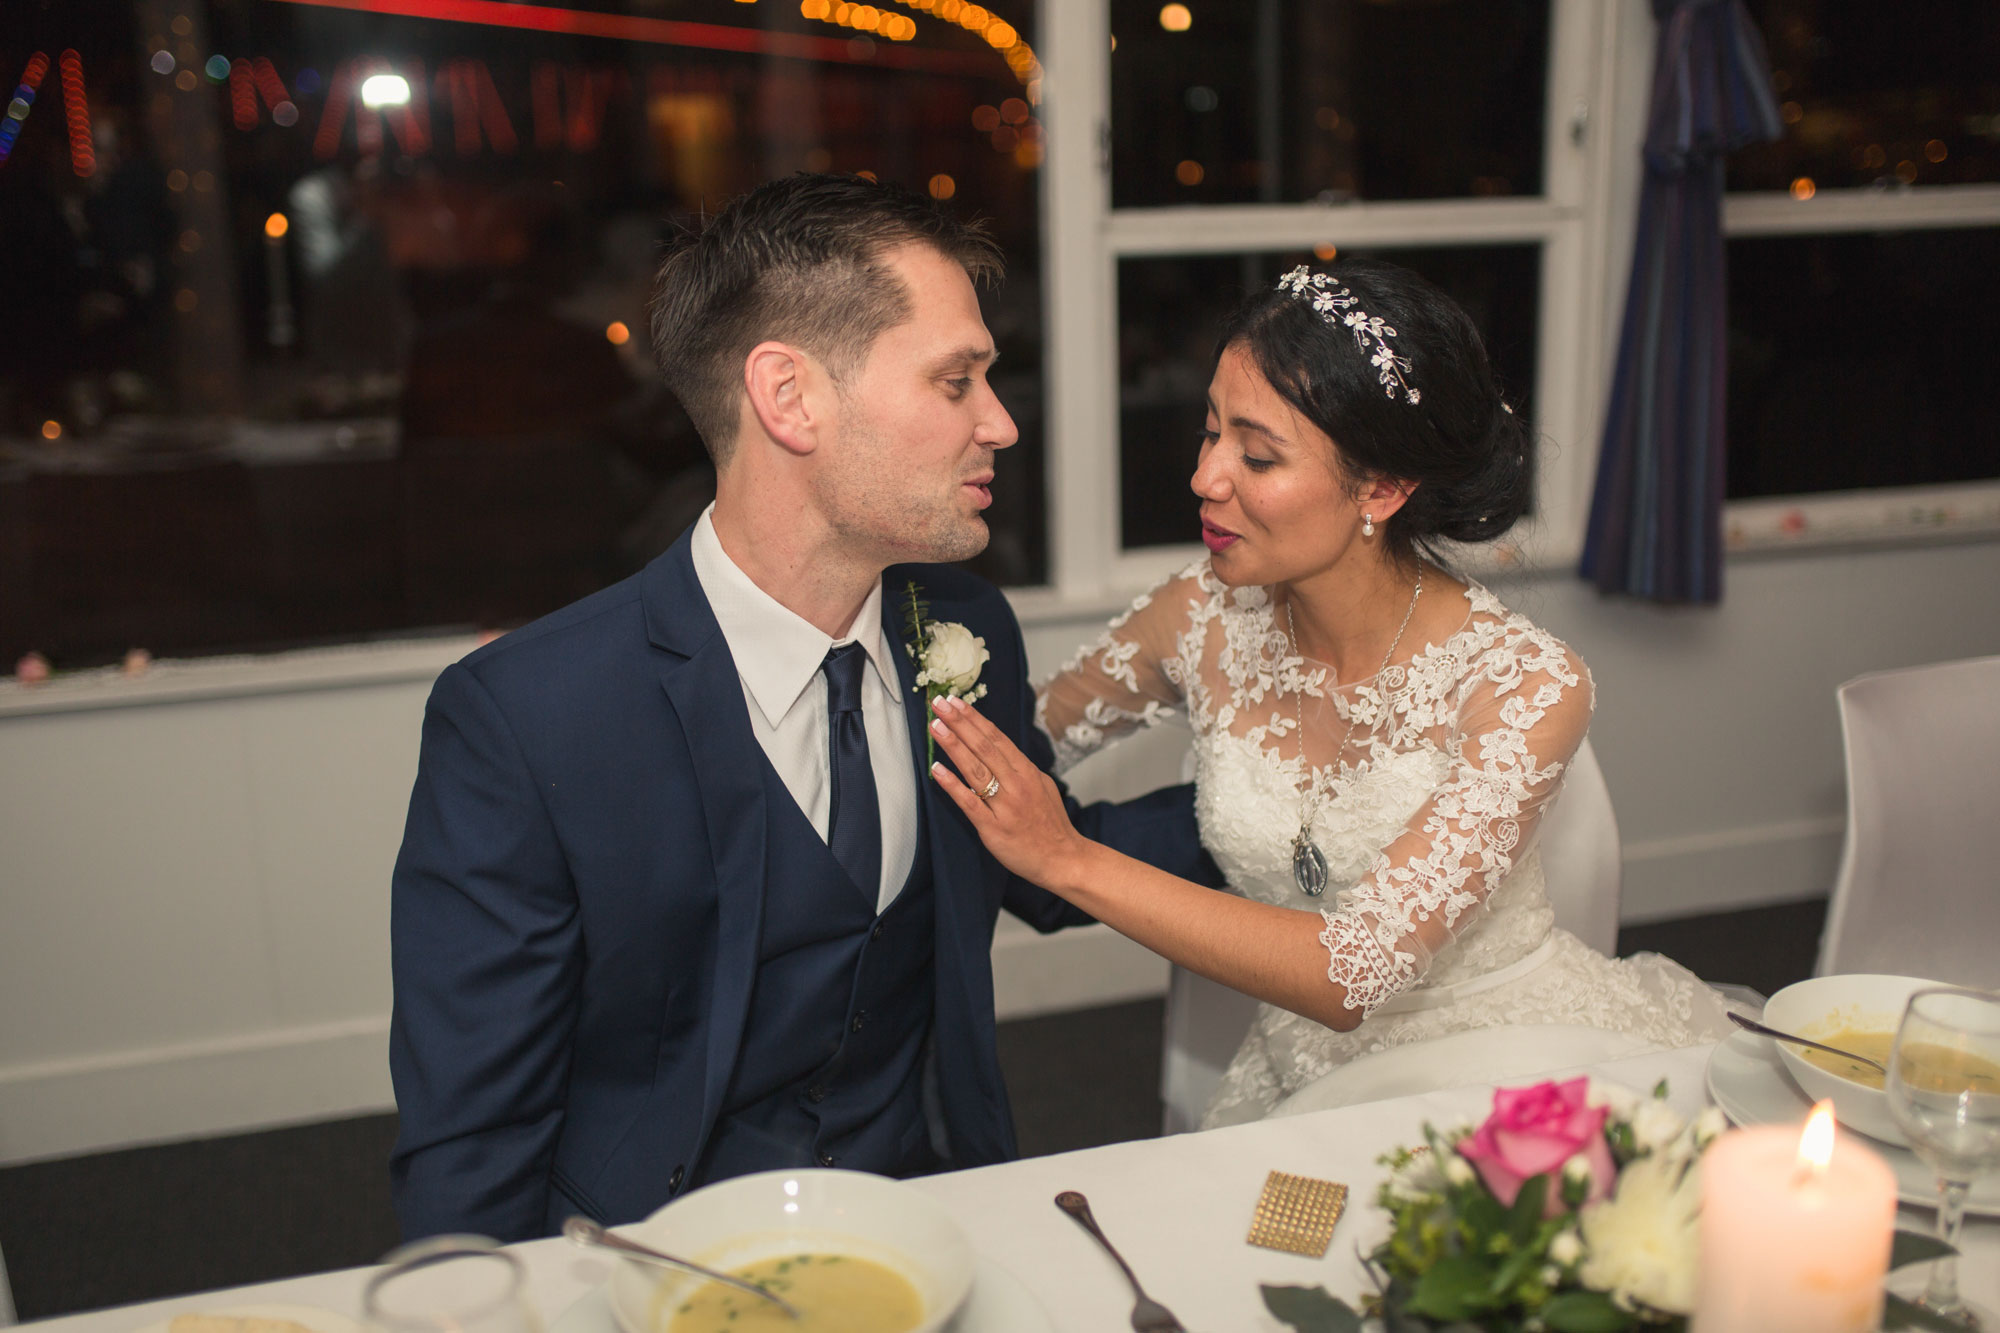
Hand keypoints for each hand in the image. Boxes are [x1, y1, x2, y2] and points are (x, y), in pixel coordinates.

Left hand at [927, 694, 1092, 892]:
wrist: (1063, 859)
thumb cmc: (1050, 823)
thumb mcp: (1042, 786)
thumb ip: (1020, 769)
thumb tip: (999, 750)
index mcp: (1027, 771)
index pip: (996, 738)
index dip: (974, 718)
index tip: (956, 702)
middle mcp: (1016, 784)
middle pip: (983, 747)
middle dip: (959, 723)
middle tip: (940, 703)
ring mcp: (1004, 806)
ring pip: (975, 769)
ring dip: (954, 745)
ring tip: (935, 727)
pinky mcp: (993, 828)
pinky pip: (969, 803)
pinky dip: (952, 785)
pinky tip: (937, 769)